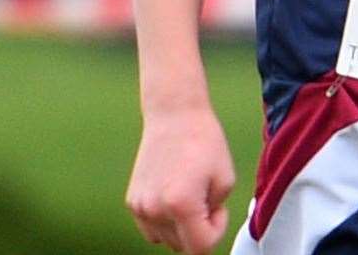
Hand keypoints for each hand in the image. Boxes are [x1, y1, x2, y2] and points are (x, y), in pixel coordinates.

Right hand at [127, 104, 234, 253]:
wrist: (174, 115)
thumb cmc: (204, 142)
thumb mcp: (226, 178)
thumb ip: (216, 212)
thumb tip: (201, 233)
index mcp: (181, 204)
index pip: (200, 248)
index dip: (216, 231)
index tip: (218, 208)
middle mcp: (155, 210)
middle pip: (182, 246)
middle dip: (199, 228)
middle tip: (206, 196)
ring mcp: (140, 208)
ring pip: (165, 240)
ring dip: (181, 226)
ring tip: (190, 192)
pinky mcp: (132, 202)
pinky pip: (152, 228)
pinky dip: (165, 220)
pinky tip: (174, 193)